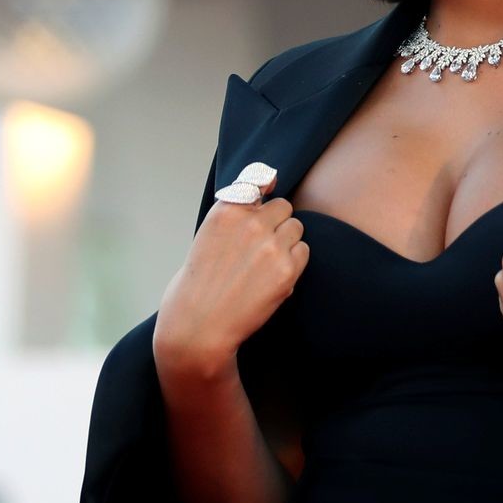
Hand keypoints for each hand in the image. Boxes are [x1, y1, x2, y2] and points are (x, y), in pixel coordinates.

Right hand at [156, 165, 307, 383]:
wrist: (198, 325)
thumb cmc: (201, 281)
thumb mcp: (210, 233)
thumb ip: (238, 208)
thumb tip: (271, 178)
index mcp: (227, 210)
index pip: (258, 182)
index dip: (260, 201)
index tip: (257, 213)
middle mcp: (250, 222)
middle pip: (283, 207)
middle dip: (275, 223)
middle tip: (259, 249)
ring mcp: (270, 244)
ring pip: (296, 227)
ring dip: (286, 242)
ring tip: (264, 265)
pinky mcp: (286, 269)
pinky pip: (303, 251)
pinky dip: (293, 263)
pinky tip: (272, 278)